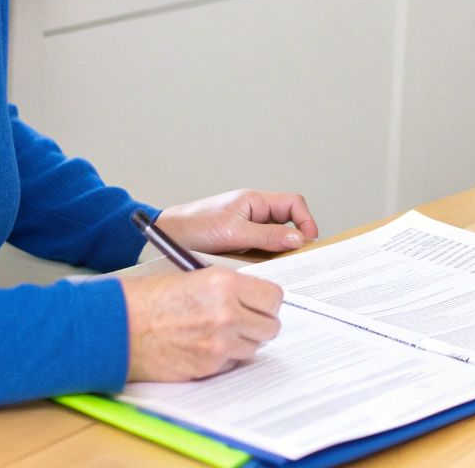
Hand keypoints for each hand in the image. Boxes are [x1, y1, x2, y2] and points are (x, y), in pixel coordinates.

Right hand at [121, 267, 283, 380]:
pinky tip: (203, 347)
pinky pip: (232, 364)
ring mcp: (219, 344)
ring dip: (242, 342)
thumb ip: (227, 288)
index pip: (273, 297)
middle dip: (259, 323)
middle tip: (243, 321)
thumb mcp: (192, 277)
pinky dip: (224, 358)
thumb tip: (251, 299)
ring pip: (254, 347)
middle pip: (270, 326)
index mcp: (224, 284)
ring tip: (218, 333)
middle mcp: (227, 313)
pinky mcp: (208, 367)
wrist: (116, 325)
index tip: (259, 304)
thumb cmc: (146, 298)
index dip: (266, 302)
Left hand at [156, 189, 319, 254]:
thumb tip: (297, 239)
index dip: (306, 221)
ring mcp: (247, 231)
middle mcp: (253, 214)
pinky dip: (266, 262)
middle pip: (287, 224)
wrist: (165, 238)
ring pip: (275, 241)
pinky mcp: (239, 246)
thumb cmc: (193, 227)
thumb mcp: (233, 232)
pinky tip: (262, 272)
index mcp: (255, 202)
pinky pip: (261, 253)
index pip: (293, 204)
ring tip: (279, 268)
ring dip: (278, 254)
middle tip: (298, 260)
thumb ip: (267, 236)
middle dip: (294, 241)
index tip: (309, 242)